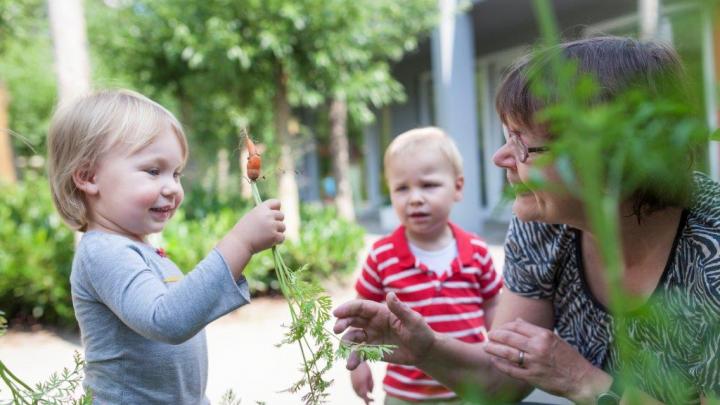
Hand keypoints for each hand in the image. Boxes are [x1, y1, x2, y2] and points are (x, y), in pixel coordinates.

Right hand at [235, 199, 284, 253]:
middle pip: (281, 215)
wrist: (239, 243)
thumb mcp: (251, 217)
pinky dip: (277, 241)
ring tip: (266, 236)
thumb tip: (276, 216)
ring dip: (277, 232)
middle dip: (277, 222)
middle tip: (269, 229)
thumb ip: (263, 214)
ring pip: (283, 227)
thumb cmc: (243, 231)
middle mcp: (268, 215)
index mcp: (261, 208)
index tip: (274, 214)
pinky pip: (282, 237)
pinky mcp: (274, 236)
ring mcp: (272, 225)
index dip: (277, 208)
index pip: (276, 202)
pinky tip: (268, 242)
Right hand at [333, 292, 434, 368]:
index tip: (336, 313)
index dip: (347, 308)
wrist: (423, 352)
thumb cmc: (420, 332)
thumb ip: (400, 309)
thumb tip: (390, 294)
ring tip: (345, 354)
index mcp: (381, 312)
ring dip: (346, 343)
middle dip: (342, 323)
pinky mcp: (372, 350)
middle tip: (336, 329)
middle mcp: (372, 323)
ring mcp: (371, 337)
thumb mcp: (413, 320)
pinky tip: (350, 364)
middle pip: (352, 320)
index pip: (361, 307)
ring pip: (352, 337)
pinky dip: (353, 358)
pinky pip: (359, 353)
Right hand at [350, 362, 373, 403]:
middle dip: (366, 398)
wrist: (356, 363)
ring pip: (358, 394)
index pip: (365, 395)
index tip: (373, 400)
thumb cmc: (365, 369)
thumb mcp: (370, 377)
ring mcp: (353, 385)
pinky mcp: (352, 384)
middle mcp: (356, 385)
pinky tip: (363, 392)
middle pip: (361, 396)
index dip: (369, 399)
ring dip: (362, 396)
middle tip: (372, 399)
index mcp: (361, 384)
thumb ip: (371, 385)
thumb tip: (370, 392)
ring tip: (367, 396)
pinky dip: (359, 393)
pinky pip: (356, 391)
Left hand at [484, 318, 607, 402]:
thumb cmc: (570, 359)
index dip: (506, 325)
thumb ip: (535, 331)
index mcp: (544, 336)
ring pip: (507, 353)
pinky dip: (500, 365)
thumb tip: (518, 321)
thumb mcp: (555, 339)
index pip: (518, 326)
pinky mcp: (532, 377)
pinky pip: (511, 370)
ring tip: (486, 347)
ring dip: (494, 349)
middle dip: (496, 335)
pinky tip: (494, 361)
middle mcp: (538, 347)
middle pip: (509, 337)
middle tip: (489, 335)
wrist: (581, 380)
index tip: (500, 327)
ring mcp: (534, 363)